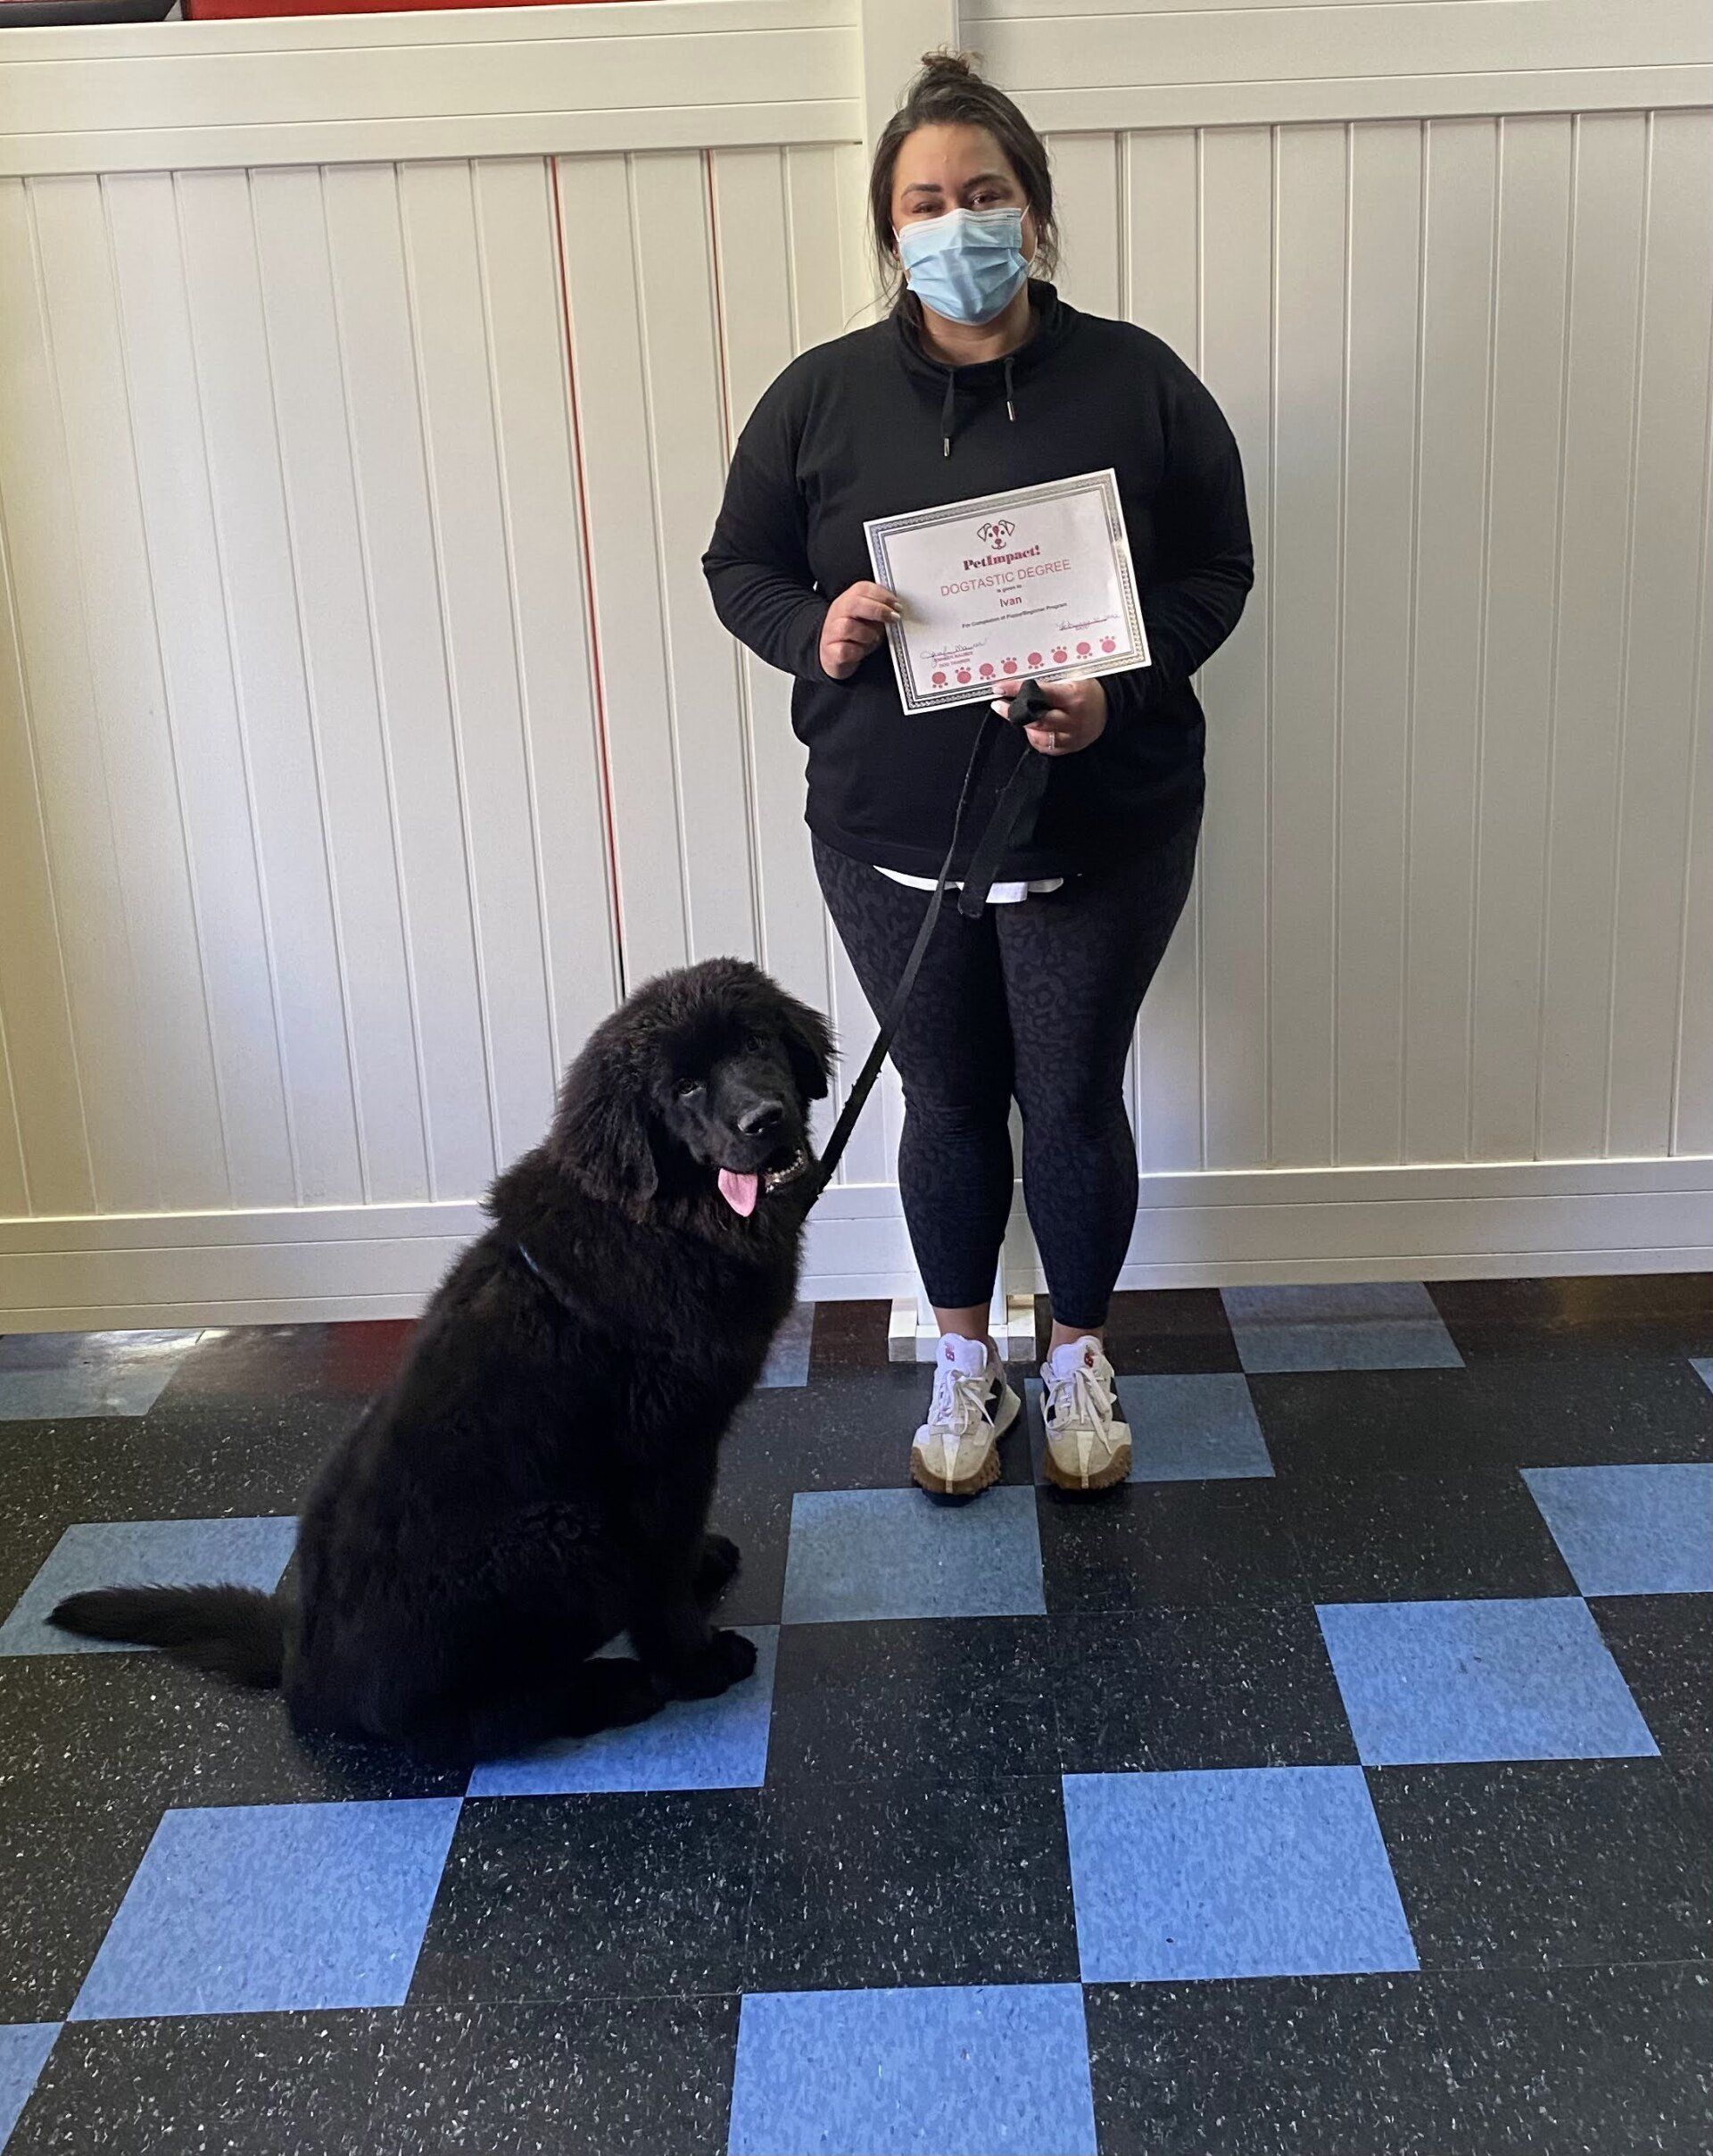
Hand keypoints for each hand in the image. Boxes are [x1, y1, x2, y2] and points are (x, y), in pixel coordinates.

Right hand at [819, 581, 899, 680]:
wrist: (835, 657)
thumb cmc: (855, 638)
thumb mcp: (868, 620)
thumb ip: (880, 612)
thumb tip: (897, 610)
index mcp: (847, 601)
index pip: (862, 588)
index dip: (882, 594)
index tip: (896, 605)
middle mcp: (837, 613)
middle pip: (853, 603)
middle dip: (878, 610)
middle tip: (893, 618)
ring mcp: (831, 632)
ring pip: (847, 627)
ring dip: (868, 634)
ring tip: (874, 639)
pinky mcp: (830, 651)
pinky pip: (844, 650)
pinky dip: (857, 652)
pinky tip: (861, 652)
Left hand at [991, 675, 1107, 755]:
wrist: (1109, 707)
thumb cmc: (1088, 688)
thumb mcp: (1073, 677)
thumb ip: (1049, 681)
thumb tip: (1020, 682)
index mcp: (1074, 697)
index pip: (1039, 693)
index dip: (1017, 690)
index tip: (1000, 688)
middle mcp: (1073, 720)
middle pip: (1035, 720)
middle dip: (1013, 712)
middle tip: (999, 705)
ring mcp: (1071, 736)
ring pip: (1037, 735)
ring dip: (1025, 725)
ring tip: (1022, 715)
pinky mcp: (1070, 747)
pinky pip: (1044, 746)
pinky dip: (1035, 736)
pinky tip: (1034, 727)